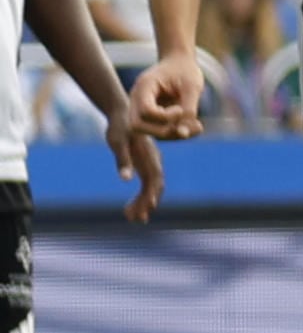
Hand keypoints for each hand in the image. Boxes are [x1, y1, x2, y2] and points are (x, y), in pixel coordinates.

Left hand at [107, 100, 162, 221]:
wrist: (122, 112)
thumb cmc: (120, 126)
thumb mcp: (118, 142)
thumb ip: (122, 160)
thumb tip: (125, 178)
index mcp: (150, 157)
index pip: (155, 180)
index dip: (152, 195)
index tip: (148, 209)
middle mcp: (153, 161)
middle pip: (155, 188)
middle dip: (146, 204)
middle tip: (134, 219)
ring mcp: (149, 164)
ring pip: (150, 189)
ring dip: (143, 203)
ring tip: (130, 216)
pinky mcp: (143, 164)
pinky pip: (145, 185)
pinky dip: (140, 197)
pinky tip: (130, 206)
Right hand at [132, 50, 207, 140]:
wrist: (179, 62)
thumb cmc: (186, 70)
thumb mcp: (192, 86)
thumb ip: (189, 110)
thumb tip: (183, 134)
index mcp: (144, 86)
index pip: (145, 111)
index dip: (164, 117)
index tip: (181, 109)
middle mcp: (136, 99)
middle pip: (137, 126)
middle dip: (163, 130)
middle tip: (186, 123)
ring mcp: (139, 108)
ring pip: (146, 132)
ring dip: (171, 134)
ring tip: (195, 126)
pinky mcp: (148, 115)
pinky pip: (156, 131)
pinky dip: (174, 132)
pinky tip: (193, 126)